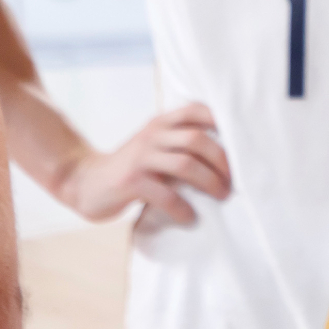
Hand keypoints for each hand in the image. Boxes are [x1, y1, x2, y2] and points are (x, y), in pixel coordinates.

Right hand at [58, 103, 229, 227]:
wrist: (86, 181)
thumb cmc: (133, 166)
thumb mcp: (155, 144)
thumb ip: (180, 140)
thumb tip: (229, 151)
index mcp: (161, 122)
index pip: (197, 110)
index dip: (222, 121)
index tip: (242, 141)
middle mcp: (152, 135)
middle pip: (197, 139)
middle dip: (222, 160)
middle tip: (235, 179)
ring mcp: (140, 158)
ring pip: (185, 164)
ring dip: (209, 182)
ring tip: (222, 196)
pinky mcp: (130, 182)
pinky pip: (165, 194)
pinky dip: (182, 208)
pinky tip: (190, 218)